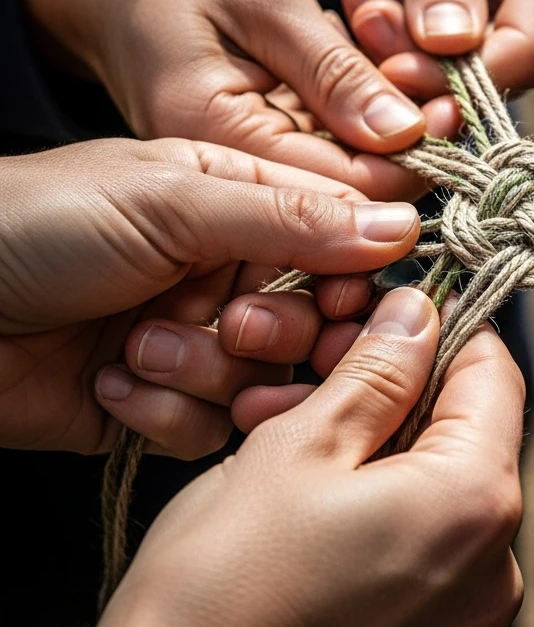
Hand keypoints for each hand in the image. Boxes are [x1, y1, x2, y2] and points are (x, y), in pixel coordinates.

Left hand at [0, 138, 418, 455]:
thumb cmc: (39, 223)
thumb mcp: (171, 199)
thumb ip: (292, 216)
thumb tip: (402, 223)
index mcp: (239, 202)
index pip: (338, 240)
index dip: (352, 277)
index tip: (343, 300)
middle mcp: (228, 270)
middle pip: (312, 320)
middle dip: (273, 331)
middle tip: (228, 324)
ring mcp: (195, 337)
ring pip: (264, 379)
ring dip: (206, 371)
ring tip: (139, 348)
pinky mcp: (161, 402)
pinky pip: (211, 427)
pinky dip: (166, 412)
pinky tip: (114, 384)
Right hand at [23, 0, 459, 199]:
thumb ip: (330, 71)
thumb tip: (405, 133)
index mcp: (214, 139)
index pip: (333, 187)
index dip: (404, 163)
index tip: (452, 114)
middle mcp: (229, 170)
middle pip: (346, 186)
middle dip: (408, 142)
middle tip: (450, 88)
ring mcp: (246, 160)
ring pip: (345, 161)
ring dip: (390, 116)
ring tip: (419, 62)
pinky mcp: (262, 140)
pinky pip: (328, 136)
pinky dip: (362, 101)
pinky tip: (385, 58)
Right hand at [98, 288, 523, 626]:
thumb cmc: (227, 580)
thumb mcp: (302, 443)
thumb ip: (379, 369)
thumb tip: (418, 311)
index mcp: (475, 500)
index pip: (495, 373)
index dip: (445, 331)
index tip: (395, 316)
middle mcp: (494, 563)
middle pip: (468, 431)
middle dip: (400, 391)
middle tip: (324, 374)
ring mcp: (465, 611)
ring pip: (441, 485)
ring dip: (383, 446)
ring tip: (299, 433)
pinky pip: (427, 542)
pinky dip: (385, 505)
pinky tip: (317, 498)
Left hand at [345, 0, 533, 92]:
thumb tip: (448, 47)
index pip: (531, 47)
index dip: (465, 78)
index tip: (396, 74)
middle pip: (498, 72)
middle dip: (426, 69)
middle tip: (370, 39)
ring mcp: (512, 8)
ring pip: (458, 73)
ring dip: (399, 53)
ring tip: (362, 5)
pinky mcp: (472, 18)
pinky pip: (430, 57)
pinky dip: (390, 40)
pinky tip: (363, 0)